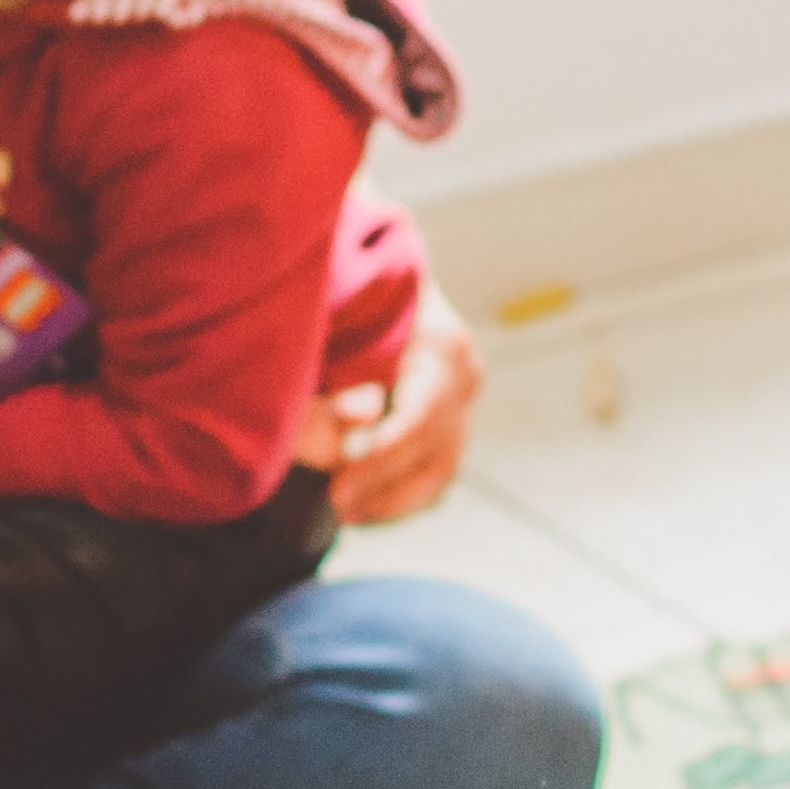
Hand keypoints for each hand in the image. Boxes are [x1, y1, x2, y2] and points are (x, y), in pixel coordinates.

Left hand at [312, 289, 481, 525]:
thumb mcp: (325, 333)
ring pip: (440, 471)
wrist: (366, 276)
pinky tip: (358, 505)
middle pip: (436, 451)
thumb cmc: (337, 301)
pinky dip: (399, 496)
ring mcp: (464, 397)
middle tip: (334, 506)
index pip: (421, 417)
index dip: (381, 458)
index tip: (338, 487)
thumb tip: (366, 415)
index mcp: (442, 343)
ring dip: (391, 500)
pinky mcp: (452, 418)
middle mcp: (464, 372)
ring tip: (343, 512)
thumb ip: (332, 384)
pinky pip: (434, 472)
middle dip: (383, 487)